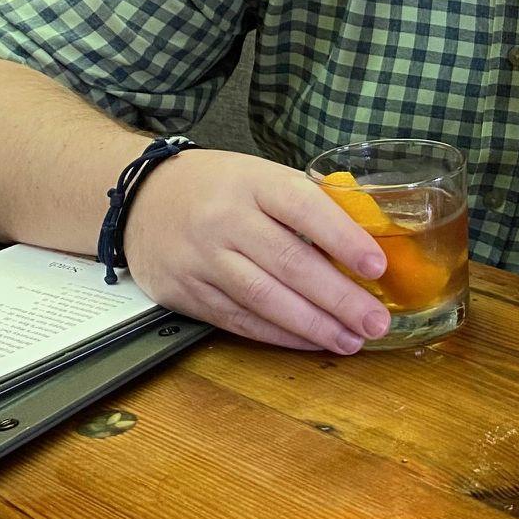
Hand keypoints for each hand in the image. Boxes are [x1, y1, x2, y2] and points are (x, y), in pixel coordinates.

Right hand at [123, 149, 392, 354]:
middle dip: (338, 297)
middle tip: (375, 320)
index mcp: (253, 182)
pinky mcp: (186, 292)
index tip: (377, 266)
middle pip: (288, 262)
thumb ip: (308, 204)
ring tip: (351, 339)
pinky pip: (239, 320)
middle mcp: (226, 219)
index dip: (343, 238)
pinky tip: (310, 341)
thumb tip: (368, 238)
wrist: (141, 199)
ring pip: (264, 298)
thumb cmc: (219, 188)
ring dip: (313, 325)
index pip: (303, 208)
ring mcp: (202, 258)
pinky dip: (279, 335)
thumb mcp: (262, 177)